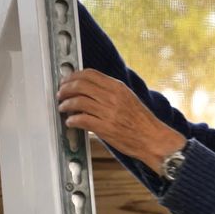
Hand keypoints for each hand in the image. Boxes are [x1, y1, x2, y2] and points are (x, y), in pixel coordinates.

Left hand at [57, 69, 185, 173]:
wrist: (154, 139)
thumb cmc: (143, 122)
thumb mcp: (129, 99)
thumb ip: (111, 92)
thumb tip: (90, 89)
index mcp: (118, 87)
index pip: (89, 74)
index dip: (73, 76)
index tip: (67, 81)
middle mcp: (113, 97)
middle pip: (80, 85)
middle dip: (65, 89)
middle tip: (60, 94)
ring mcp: (108, 113)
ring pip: (77, 101)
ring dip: (65, 104)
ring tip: (63, 108)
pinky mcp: (105, 128)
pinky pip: (81, 120)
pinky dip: (72, 120)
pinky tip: (71, 122)